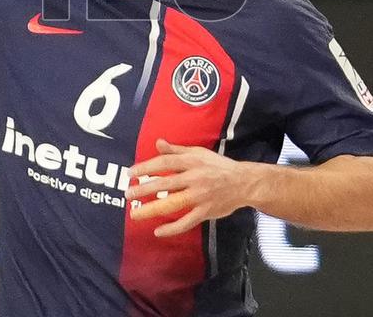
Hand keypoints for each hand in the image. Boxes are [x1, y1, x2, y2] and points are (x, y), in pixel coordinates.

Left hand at [125, 139, 258, 236]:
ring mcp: (200, 196)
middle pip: (165, 183)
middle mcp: (195, 178)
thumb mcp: (198, 153)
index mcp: (192, 161)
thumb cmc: (218, 166)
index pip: (165, 162)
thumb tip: (158, 142)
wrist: (244, 183)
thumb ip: (176, 150)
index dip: (147, 167)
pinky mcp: (206, 212)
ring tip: (135, 213)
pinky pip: (186, 222)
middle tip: (128, 194)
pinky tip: (158, 231)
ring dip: (152, 209)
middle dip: (144, 189)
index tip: (131, 172)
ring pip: (173, 204)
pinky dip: (172, 228)